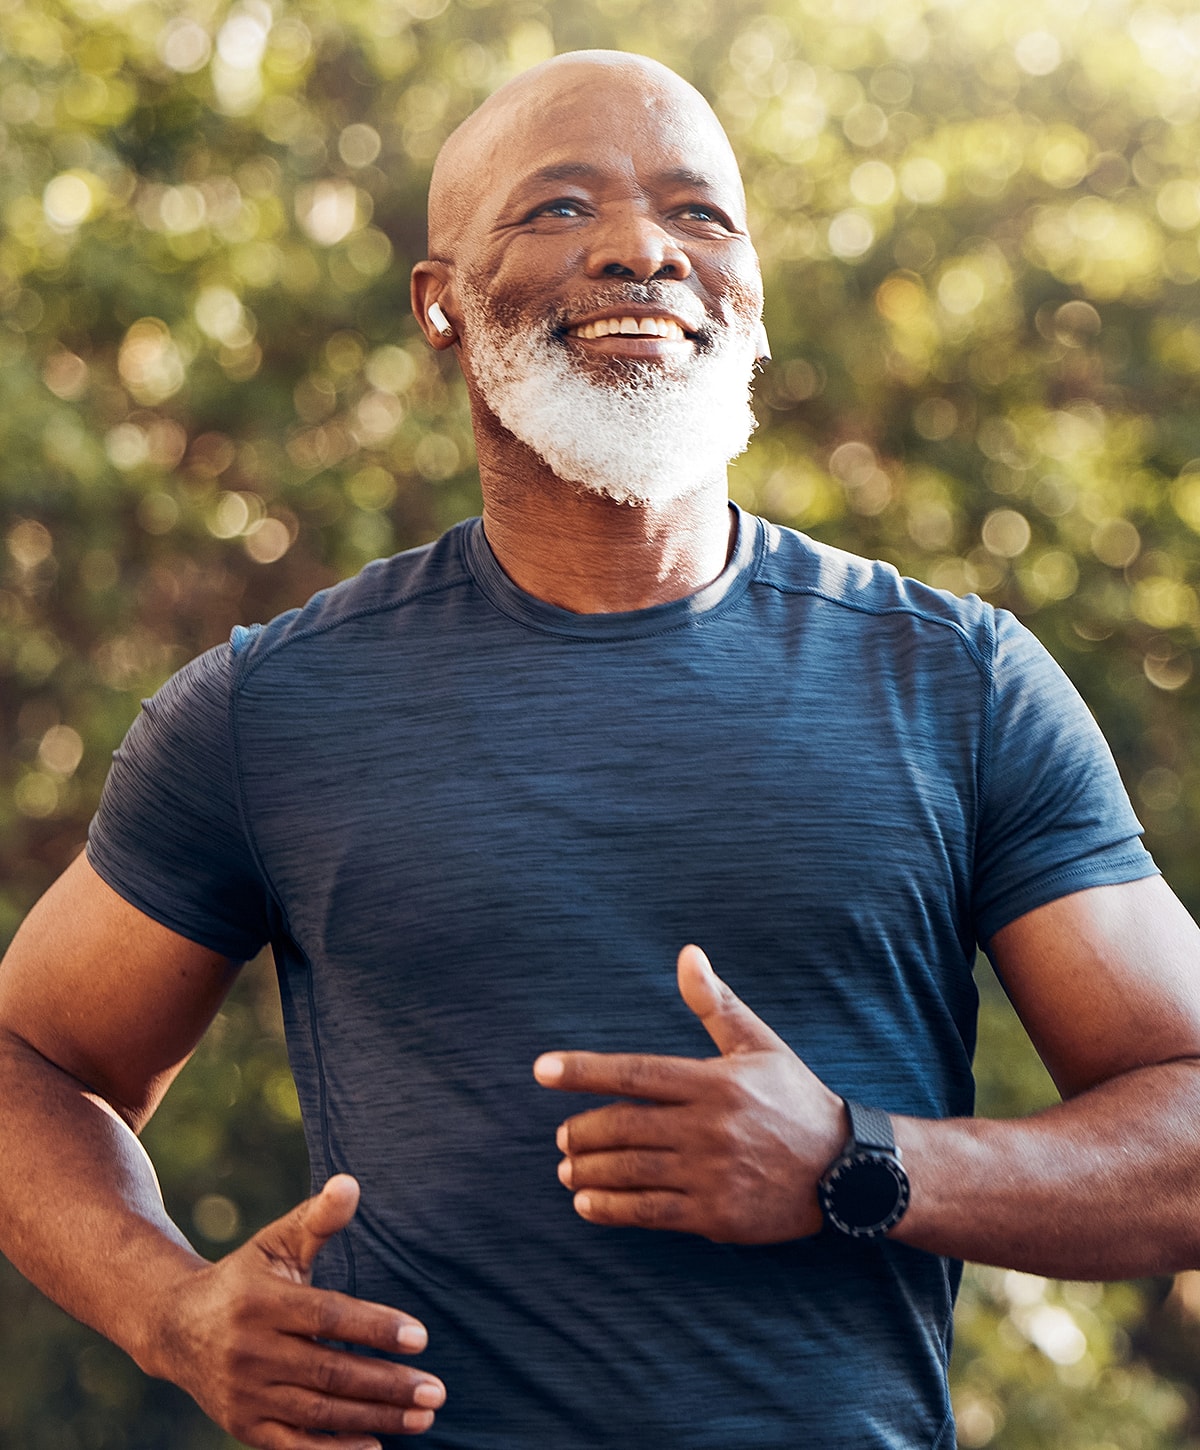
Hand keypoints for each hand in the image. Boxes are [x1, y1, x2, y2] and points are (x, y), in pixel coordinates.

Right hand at [145, 1175, 444, 1448]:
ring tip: (422, 1418)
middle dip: (387, 1384)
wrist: (176, 1328)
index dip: (374, 1328)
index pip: (327, 1318)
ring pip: (318, 1413)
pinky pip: (293, 1447)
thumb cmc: (245, 1278)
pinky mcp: (243, 1426)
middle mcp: (250, 1351)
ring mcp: (245, 1394)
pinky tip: (377, 1448)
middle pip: (329, 1373)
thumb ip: (318, 1219)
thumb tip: (351, 1183)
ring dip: (374, 1419)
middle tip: (436, 1391)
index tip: (420, 1336)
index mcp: (260, 1302)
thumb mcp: (276, 1243)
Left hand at [533, 946, 844, 1243]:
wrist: (845, 1169)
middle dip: (582, 1131)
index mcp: (712, 1081)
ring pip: (630, 1170)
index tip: (542, 1070)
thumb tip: (688, 954)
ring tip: (566, 1169)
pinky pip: (650, 1211)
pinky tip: (586, 1204)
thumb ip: (715, 1003)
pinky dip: (611, 1209)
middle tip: (562, 1135)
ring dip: (588, 1170)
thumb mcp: (758, 1044)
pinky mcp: (717, 1214)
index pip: (634, 1072)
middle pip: (623, 1126)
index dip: (583, 1071)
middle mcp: (707, 1126)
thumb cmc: (794, 1098)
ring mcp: (711, 1173)